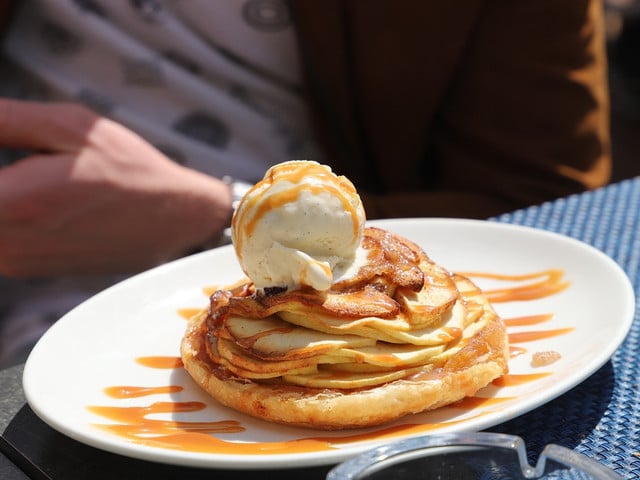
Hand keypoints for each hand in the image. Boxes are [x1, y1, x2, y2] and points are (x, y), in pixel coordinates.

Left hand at [0, 99, 231, 276]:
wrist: (170, 220)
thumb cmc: (127, 169)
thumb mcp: (70, 127)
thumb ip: (1, 120)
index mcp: (11, 203)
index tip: (5, 143)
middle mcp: (5, 244)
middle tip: (20, 155)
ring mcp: (11, 262)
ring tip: (28, 172)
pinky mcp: (22, 267)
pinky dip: (2, 208)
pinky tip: (28, 188)